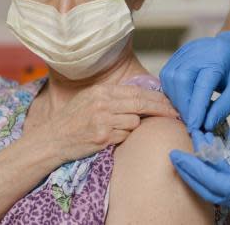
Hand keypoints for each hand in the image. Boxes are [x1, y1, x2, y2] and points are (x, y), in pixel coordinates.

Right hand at [30, 85, 178, 162]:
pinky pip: (125, 135)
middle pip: (141, 104)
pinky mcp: (102, 136)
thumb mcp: (91, 99)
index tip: (171, 102)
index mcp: (102, 91)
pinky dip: (123, 137)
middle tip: (176, 113)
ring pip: (134, 122)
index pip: (137, 91)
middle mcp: (103, 103)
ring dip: (133, 127)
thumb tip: (143, 95)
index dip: (157, 97)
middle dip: (162, 109)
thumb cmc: (73, 119)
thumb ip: (113, 96)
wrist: (53, 139)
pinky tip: (110, 137)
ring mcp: (103, 120)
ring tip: (117, 129)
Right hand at [160, 30, 229, 131]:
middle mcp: (199, 50)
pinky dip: (172, 90)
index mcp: (218, 57)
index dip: (196, 109)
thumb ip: (223, 108)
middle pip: (180, 80)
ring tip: (188, 111)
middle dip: (183, 105)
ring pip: (169, 77)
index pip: (201, 86)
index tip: (195, 127)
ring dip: (175, 98)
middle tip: (191, 121)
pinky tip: (184, 100)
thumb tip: (205, 126)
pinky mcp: (179, 54)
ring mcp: (186, 50)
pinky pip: (168, 74)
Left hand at [169, 126, 229, 216]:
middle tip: (174, 157)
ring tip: (187, 155)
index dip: (193, 168)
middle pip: (209, 191)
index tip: (177, 155)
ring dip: (201, 174)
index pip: (214, 182)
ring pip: (216, 191)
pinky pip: (226, 188)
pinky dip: (213, 175)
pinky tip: (206, 160)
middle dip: (190, 174)